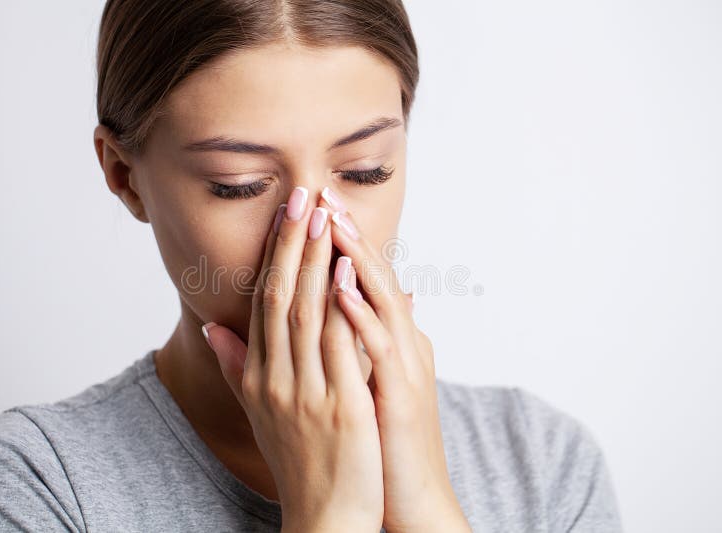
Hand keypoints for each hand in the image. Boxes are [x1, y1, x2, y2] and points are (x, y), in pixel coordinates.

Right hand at [203, 187, 383, 532]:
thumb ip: (238, 367)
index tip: (288, 214)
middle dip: (293, 243)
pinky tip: (348, 271)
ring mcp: (307, 392)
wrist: (326, 518)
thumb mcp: (259, 412)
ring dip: (315, 261)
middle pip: (281, 297)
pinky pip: (338, 348)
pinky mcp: (339, 408)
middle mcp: (277, 378)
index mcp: (261, 376)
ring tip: (326, 215)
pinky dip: (341, 306)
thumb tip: (214, 330)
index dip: (276, 255)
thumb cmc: (299, 461)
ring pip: (305, 313)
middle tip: (304, 194)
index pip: (264, 302)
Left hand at [321, 187, 472, 532]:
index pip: (363, 281)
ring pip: (381, 301)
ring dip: (357, 260)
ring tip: (333, 223)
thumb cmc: (381, 441)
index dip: (339, 244)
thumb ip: (355, 342)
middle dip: (348, 235)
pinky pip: (380, 346)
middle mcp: (403, 344)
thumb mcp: (364, 383)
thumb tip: (341, 303)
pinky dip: (362, 313)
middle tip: (322, 194)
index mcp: (389, 341)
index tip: (311, 209)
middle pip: (375, 277)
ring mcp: (405, 366)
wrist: (409, 498)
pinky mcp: (402, 393)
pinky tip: (340, 287)